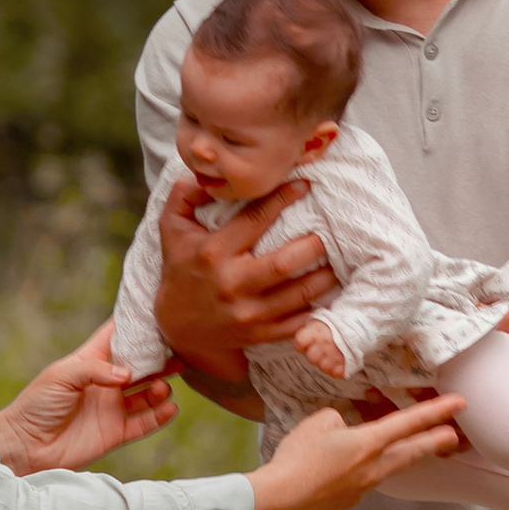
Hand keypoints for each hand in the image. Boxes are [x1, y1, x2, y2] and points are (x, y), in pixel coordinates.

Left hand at [0, 325, 175, 473]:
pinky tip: (170, 408)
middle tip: (177, 352)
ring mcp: (112, 408)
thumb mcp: (61, 376)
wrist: (26, 445)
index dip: (136, 324)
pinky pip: (144, 423)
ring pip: (147, 394)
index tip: (157, 311)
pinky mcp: (115, 432)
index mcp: (91, 361)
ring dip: (160, 388)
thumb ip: (95, 370)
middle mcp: (105, 382)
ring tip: (164, 386)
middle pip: (141, 365)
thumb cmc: (36, 404)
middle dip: (159, 358)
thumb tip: (128, 375)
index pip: (117, 336)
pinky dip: (159, 416)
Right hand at [154, 176, 337, 387]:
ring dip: (322, 279)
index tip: (305, 186)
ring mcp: (245, 313)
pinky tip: (330, 296)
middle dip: (311, 247)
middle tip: (329, 233)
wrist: (175, 325)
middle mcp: (230, 283)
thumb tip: (207, 174)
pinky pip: (295, 324)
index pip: (253, 220)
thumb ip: (185, 195)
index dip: (282, 199)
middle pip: (282, 264)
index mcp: (213, 253)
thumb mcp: (171, 228)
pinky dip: (316, 311)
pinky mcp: (257, 334)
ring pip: (295, 296)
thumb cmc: (180, 268)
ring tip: (337, 263)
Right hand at [249, 394, 458, 509]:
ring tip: (414, 451)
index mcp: (368, 443)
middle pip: (412, 452)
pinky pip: (361, 480)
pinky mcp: (349, 502)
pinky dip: (360, 471)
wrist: (281, 499)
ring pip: (390, 468)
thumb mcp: (318, 424)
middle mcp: (373, 467)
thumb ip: (338, 421)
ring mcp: (363, 488)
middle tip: (454, 436)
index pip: (409, 422)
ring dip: (403, 457)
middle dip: (435, 442)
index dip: (436, 411)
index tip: (459, 403)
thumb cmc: (298, 457)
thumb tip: (344, 430)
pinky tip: (342, 469)